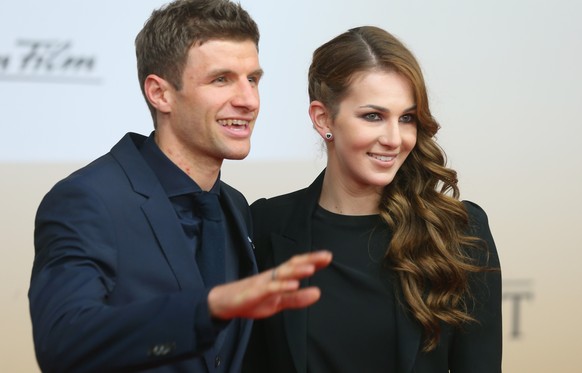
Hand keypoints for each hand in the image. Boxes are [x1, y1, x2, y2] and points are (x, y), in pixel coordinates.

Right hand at [207, 250, 331, 319]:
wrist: (224, 303)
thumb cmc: (252, 300)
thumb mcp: (278, 302)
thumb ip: (297, 299)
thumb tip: (317, 293)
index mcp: (278, 277)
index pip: (297, 265)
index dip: (312, 260)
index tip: (328, 257)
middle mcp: (272, 276)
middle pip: (292, 265)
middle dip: (309, 260)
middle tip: (326, 256)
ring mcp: (263, 283)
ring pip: (282, 274)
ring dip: (297, 270)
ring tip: (312, 268)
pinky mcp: (254, 292)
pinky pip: (270, 288)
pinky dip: (281, 285)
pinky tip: (293, 285)